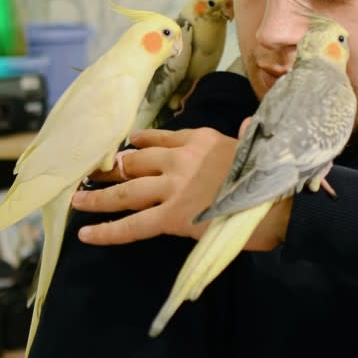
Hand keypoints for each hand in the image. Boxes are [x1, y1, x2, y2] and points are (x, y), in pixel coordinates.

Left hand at [72, 122, 291, 249]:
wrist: (280, 202)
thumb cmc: (273, 178)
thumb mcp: (255, 145)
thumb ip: (241, 136)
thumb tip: (248, 124)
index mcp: (201, 139)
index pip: (161, 138)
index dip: (139, 144)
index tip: (128, 147)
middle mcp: (181, 157)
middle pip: (136, 161)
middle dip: (112, 168)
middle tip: (91, 175)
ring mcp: (173, 186)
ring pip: (126, 189)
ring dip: (98, 194)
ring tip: (77, 200)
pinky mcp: (171, 216)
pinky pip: (132, 225)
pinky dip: (106, 229)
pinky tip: (86, 233)